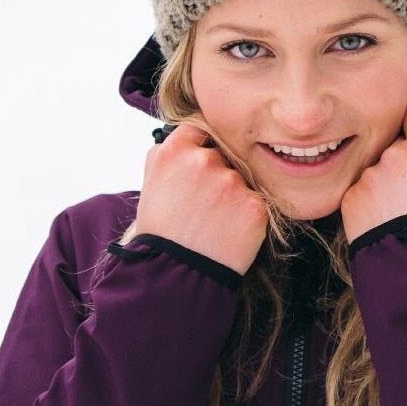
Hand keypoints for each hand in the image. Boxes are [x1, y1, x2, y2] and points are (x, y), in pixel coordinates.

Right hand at [132, 121, 269, 274]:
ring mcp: (231, 183)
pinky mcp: (254, 206)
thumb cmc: (161, 232)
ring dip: (233, 197)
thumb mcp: (150, 183)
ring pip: (241, 180)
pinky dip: (246, 217)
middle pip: (222, 156)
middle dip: (217, 177)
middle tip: (202, 208)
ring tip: (214, 223)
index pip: (198, 130)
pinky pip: (256, 203)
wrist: (175, 274)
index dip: (200, 149)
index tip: (198, 170)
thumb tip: (192, 137)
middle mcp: (204, 161)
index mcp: (174, 151)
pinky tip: (228, 233)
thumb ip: (171, 154)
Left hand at [340, 96, 406, 243]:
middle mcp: (394, 154)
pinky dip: (369, 200)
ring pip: (376, 168)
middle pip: (395, 143)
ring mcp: (369, 175)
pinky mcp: (351, 197)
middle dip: (403, 158)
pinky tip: (383, 220)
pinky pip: (360, 190)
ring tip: (399, 211)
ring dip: (384, 181)